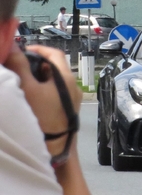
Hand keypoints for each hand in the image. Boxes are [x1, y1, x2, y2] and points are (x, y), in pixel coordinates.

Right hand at [5, 44, 81, 159]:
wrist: (55, 147)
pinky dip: (42, 88)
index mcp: (67, 78)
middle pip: (54, 66)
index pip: (55, 54)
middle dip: (35, 63)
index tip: (22, 51)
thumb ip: (20, 66)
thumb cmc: (42, 116)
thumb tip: (14, 47)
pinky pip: (55, 92)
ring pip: (54, 80)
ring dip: (38, 76)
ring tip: (20, 80)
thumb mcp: (28, 88)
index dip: (38, 49)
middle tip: (17, 66)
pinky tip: (29, 95)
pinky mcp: (68, 108)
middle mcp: (73, 86)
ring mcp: (72, 98)